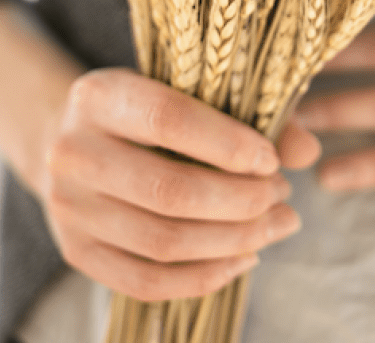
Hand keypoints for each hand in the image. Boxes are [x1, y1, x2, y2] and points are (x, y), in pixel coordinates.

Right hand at [39, 68, 320, 300]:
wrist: (76, 139)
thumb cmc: (153, 109)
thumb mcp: (194, 91)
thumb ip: (254, 113)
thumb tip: (307, 152)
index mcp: (98, 96)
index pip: (168, 120)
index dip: (228, 144)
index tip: (271, 160)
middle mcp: (71, 152)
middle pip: (168, 190)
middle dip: (241, 200)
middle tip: (283, 194)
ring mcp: (67, 208)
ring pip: (162, 241)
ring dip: (234, 240)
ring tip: (277, 223)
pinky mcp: (76, 252)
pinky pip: (146, 282)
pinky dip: (205, 277)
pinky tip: (245, 258)